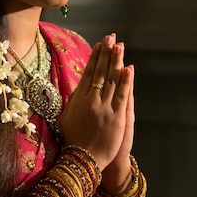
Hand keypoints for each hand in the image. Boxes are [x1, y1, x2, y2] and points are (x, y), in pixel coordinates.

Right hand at [59, 33, 133, 169]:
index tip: (100, 44)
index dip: (95, 58)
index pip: (88, 73)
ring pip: (112, 81)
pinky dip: (126, 82)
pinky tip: (128, 68)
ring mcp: (104, 109)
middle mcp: (91, 101)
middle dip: (106, 54)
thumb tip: (81, 83)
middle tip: (111, 37)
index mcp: (79, 100)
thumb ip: (74, 99)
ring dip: (116, 62)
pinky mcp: (116, 118)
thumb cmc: (73, 139)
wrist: (83, 159)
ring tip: (120, 46)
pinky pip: (122, 96)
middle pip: (101, 73)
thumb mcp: (68, 116)